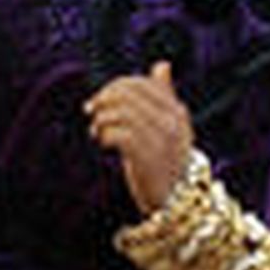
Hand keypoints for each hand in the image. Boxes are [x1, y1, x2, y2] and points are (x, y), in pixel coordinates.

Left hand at [86, 61, 195, 213]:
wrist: (176, 204)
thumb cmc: (166, 162)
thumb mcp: (167, 127)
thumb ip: (164, 96)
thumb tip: (161, 65)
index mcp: (177, 111)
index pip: (142, 84)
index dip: (115, 88)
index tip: (99, 102)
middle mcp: (173, 122)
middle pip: (129, 94)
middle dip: (104, 100)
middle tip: (92, 113)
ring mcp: (163, 140)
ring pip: (122, 112)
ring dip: (101, 119)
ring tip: (97, 131)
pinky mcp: (148, 157)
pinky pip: (119, 133)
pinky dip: (105, 134)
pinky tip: (103, 142)